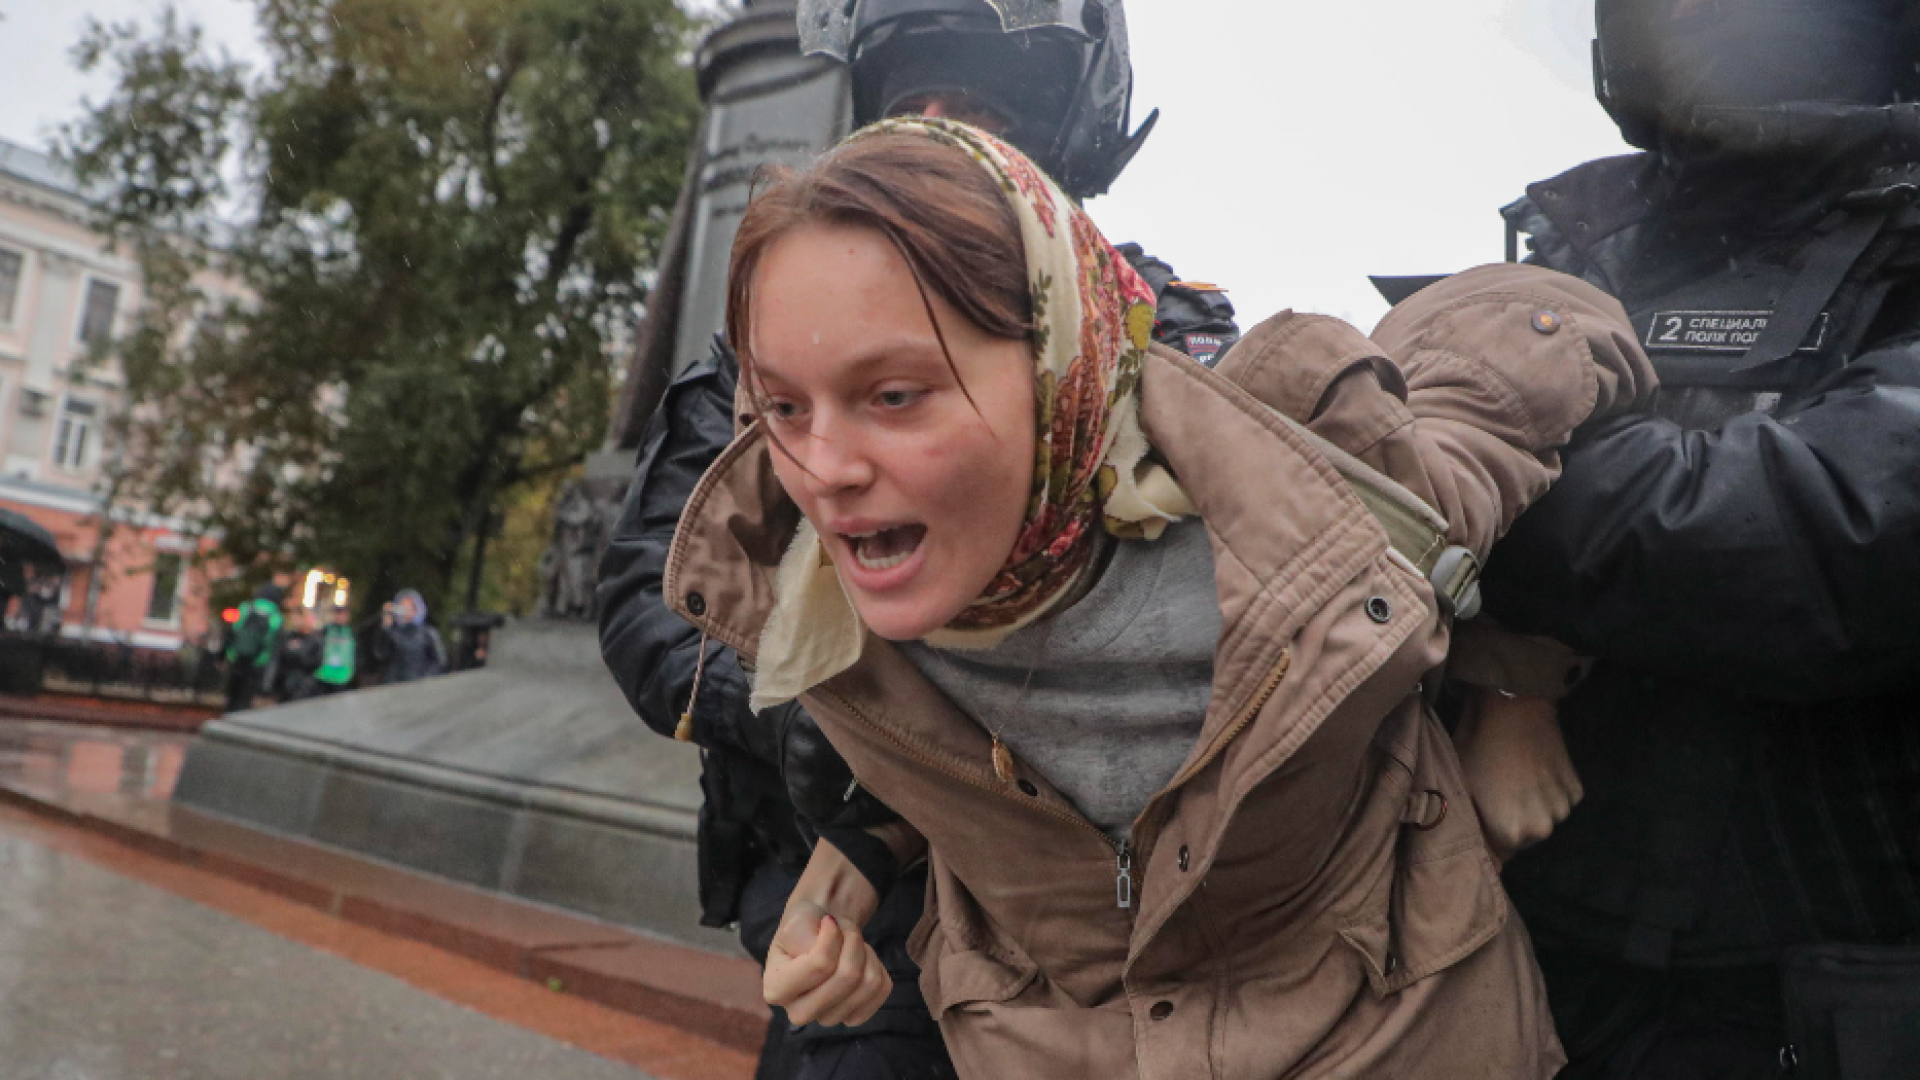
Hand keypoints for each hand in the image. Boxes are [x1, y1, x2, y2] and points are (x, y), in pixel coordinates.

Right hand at [763, 899, 890, 1026]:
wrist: (820, 933)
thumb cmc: (804, 927)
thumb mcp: (797, 921)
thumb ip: (807, 934)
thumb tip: (830, 942)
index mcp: (775, 989)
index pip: (819, 965)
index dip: (832, 936)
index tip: (828, 921)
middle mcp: (798, 1012)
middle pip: (847, 978)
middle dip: (852, 943)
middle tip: (843, 930)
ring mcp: (827, 1019)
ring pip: (868, 983)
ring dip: (865, 952)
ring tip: (851, 942)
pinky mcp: (854, 1017)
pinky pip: (881, 990)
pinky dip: (877, 966)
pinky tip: (861, 959)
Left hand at [1453, 691, 1583, 863]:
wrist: (1512, 709)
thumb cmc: (1476, 747)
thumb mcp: (1462, 788)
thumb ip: (1470, 826)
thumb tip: (1479, 854)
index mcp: (1511, 834)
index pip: (1498, 852)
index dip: (1487, 832)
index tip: (1481, 812)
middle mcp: (1542, 829)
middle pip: (1523, 837)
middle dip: (1510, 822)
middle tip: (1496, 792)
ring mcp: (1563, 809)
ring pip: (1542, 819)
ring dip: (1531, 807)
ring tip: (1515, 779)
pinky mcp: (1577, 790)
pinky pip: (1559, 800)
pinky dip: (1549, 791)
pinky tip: (1535, 769)